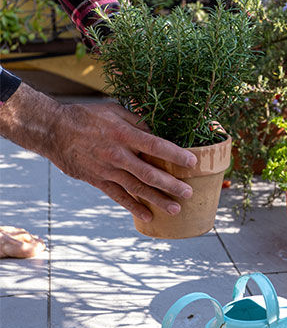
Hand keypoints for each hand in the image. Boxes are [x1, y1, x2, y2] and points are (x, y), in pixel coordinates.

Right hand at [49, 102, 197, 221]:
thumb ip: (137, 122)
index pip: (156, 146)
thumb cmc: (87, 117)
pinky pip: (118, 197)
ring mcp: (108, 170)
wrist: (53, 130)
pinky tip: (148, 216)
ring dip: (157, 200)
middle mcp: (118, 155)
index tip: (193, 162)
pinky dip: (133, 207)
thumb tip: (159, 130)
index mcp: (124, 135)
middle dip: (171, 185)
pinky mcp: (98, 181)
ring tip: (176, 209)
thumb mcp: (114, 111)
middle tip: (189, 192)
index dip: (175, 155)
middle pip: (149, 173)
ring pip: (137, 188)